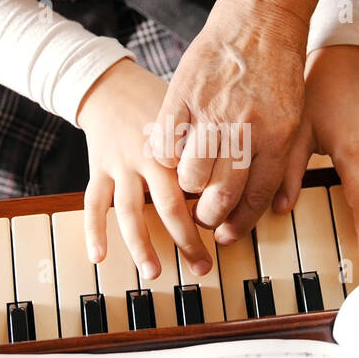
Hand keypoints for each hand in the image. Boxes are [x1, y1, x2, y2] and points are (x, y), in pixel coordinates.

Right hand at [77, 60, 211, 278]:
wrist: (113, 85)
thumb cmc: (163, 103)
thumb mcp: (198, 116)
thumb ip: (220, 145)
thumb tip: (265, 185)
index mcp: (181, 145)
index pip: (202, 187)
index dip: (216, 215)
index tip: (229, 236)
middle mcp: (151, 156)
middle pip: (170, 205)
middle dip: (186, 239)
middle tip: (201, 266)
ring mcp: (122, 163)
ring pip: (131, 210)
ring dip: (142, 244)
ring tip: (154, 272)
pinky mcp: (99, 166)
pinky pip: (94, 202)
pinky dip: (93, 230)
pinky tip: (98, 255)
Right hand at [152, 0, 330, 243]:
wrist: (262, 15)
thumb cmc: (279, 68)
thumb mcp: (295, 116)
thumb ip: (286, 162)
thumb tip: (279, 207)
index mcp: (277, 136)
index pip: (255, 196)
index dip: (238, 223)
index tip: (226, 234)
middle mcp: (245, 127)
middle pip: (220, 193)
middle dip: (209, 215)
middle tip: (204, 215)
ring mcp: (212, 110)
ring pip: (190, 174)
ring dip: (187, 187)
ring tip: (188, 184)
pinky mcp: (184, 93)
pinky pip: (167, 141)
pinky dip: (167, 155)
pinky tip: (173, 154)